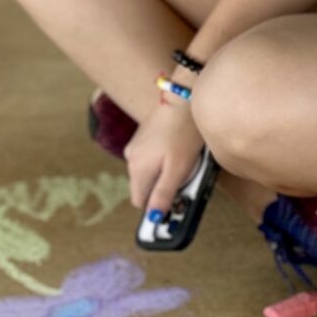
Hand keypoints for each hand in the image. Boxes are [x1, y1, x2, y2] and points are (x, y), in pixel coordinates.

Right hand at [126, 100, 204, 224]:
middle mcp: (131, 158)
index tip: (175, 202)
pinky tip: (178, 150)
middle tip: (184, 178)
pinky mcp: (143, 137)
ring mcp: (136, 146)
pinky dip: (163, 161)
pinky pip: (151, 159)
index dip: (157, 206)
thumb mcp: (178, 170)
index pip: (141, 202)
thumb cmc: (184, 134)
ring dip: (164, 174)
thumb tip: (152, 218)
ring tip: (183, 161)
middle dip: (163, 189)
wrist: (184, 98)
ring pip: (149, 173)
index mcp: (137, 169)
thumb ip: (163, 194)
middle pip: (145, 187)